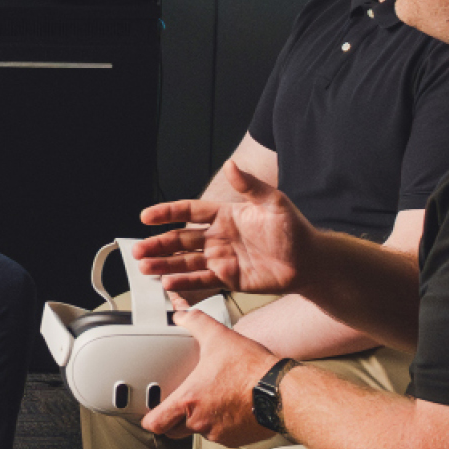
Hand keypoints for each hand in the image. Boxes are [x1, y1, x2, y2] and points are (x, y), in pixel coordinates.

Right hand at [133, 164, 314, 296]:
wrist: (310, 262)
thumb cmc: (295, 231)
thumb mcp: (274, 203)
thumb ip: (250, 186)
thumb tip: (231, 165)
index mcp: (225, 215)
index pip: (189, 211)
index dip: (167, 213)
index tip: (147, 216)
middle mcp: (218, 237)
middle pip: (180, 239)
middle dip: (158, 244)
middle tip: (138, 249)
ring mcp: (221, 258)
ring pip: (185, 261)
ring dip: (165, 264)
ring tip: (145, 268)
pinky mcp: (228, 279)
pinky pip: (201, 280)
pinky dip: (184, 282)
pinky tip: (168, 283)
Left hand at [140, 308, 278, 446]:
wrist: (282, 391)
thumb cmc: (252, 368)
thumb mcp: (218, 337)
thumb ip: (194, 322)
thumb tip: (181, 314)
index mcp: (189, 400)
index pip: (155, 424)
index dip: (150, 418)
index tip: (151, 412)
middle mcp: (201, 422)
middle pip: (174, 430)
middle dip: (174, 418)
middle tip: (182, 401)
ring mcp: (219, 433)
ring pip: (200, 431)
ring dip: (202, 418)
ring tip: (213, 397)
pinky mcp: (236, 439)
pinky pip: (221, 435)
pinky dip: (223, 423)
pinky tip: (231, 405)